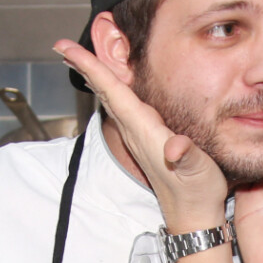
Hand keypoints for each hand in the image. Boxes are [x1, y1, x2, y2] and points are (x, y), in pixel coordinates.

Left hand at [53, 39, 228, 231]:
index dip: (92, 68)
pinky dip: (111, 91)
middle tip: (64, 48)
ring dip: (95, 78)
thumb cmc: (197, 192)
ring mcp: (139, 136)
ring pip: (111, 99)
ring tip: (81, 61)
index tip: (67, 50)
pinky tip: (111, 87)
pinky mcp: (146, 139)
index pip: (113, 93)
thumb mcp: (198, 172)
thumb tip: (175, 147)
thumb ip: (187, 157)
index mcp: (145, 131)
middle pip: (105, 93)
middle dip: (85, 68)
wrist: (193, 214)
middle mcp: (136, 131)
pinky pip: (122, 107)